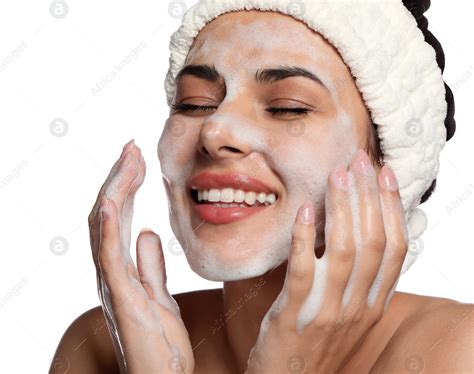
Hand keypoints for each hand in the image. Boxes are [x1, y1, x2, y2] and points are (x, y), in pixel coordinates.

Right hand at [87, 140, 193, 373]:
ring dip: (114, 190)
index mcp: (122, 270)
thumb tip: (146, 233)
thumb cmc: (161, 343)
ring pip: (104, 228)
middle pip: (107, 215)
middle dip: (119, 178)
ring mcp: (112, 285)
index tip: (137, 160)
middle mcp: (110, 274)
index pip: (118, 219)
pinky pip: (109, 257)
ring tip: (127, 159)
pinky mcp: (121, 299)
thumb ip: (150, 266)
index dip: (124, 187)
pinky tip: (109, 200)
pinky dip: (106, 226)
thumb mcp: (160, 297)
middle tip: (132, 148)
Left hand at [245, 149, 408, 373]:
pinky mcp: (294, 317)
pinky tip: (306, 211)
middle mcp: (358, 308)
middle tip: (359, 161)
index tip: (384, 173)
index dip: (392, 207)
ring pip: (346, 252)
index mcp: (373, 304)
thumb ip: (358, 280)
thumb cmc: (315, 342)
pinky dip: (305, 239)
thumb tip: (359, 232)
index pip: (395, 249)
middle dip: (368, 197)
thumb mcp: (347, 313)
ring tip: (337, 174)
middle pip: (373, 243)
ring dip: (343, 209)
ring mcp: (328, 313)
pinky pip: (303, 272)